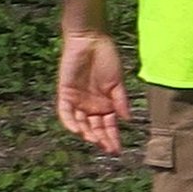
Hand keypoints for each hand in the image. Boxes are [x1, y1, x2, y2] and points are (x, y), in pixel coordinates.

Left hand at [55, 27, 130, 152]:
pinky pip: (66, 113)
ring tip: (95, 142)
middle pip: (95, 127)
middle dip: (101, 139)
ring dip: (87, 133)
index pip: (108, 125)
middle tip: (108, 149)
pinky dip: (71, 122)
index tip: (117, 150)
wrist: (91, 41)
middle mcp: (90, 106)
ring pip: (80, 123)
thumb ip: (120, 101)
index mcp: (105, 104)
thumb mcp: (118, 82)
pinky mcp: (65, 94)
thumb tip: (127, 120)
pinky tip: (79, 130)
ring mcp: (77, 101)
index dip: (112, 138)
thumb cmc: (107, 59)